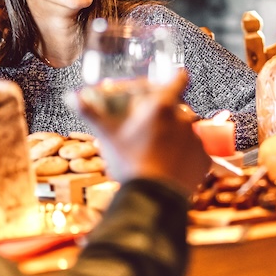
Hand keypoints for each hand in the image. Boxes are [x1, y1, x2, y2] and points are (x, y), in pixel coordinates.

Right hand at [76, 69, 208, 197]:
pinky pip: (196, 153)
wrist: (151, 199)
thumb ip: (90, 114)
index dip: (176, 77)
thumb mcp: (106, 137)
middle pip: (179, 109)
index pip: (178, 79)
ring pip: (187, 131)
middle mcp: (184, 118)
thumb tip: (71, 96)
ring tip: (157, 153)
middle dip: (167, 117)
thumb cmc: (128, 163)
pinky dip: (186, 157)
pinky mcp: (204, 159)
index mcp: (162, 106)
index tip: (174, 78)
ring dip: (176, 137)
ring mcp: (196, 139)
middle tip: (151, 130)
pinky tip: (170, 166)